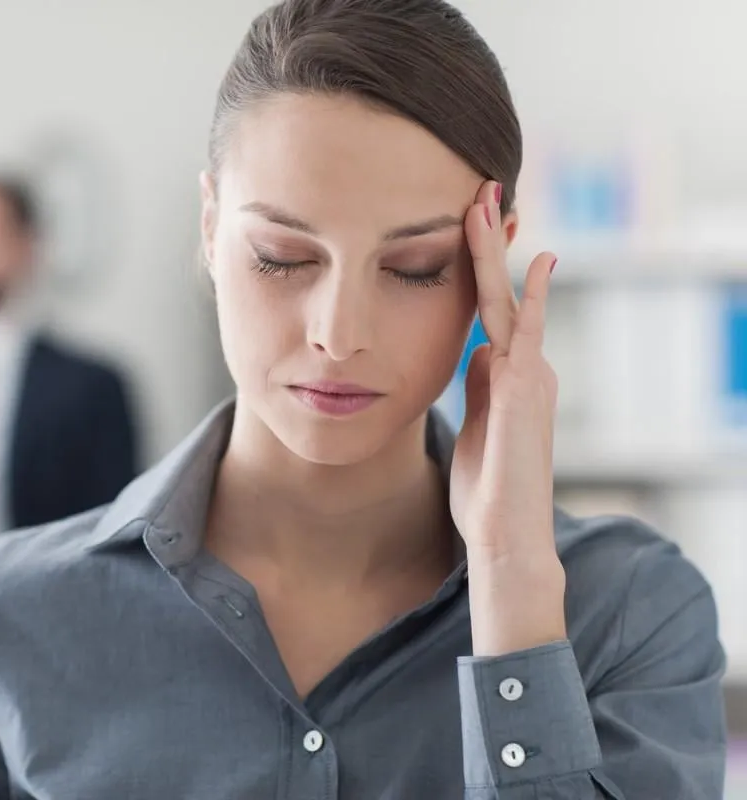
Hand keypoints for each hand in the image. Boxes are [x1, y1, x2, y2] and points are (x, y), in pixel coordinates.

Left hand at [449, 180, 565, 655]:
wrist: (506, 534)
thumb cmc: (486, 492)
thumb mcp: (475, 426)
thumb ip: (476, 388)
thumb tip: (473, 353)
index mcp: (504, 376)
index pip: (488, 308)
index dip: (475, 268)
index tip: (464, 226)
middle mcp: (522, 366)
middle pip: (499, 290)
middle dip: (487, 241)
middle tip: (478, 190)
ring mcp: (528, 373)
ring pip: (507, 296)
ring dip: (493, 249)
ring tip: (484, 199)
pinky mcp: (527, 386)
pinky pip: (528, 328)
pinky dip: (533, 292)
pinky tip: (539, 257)